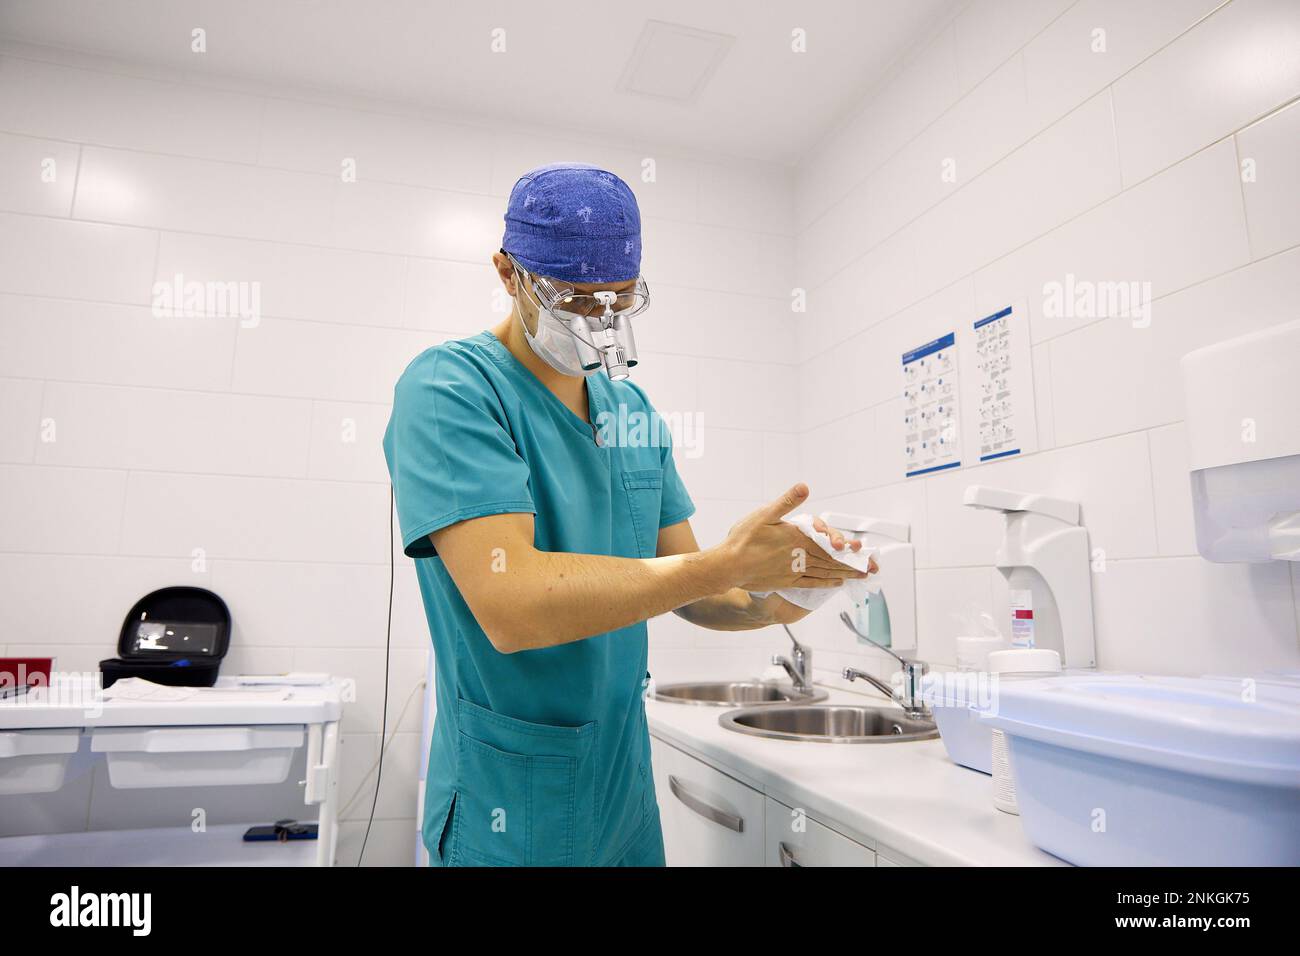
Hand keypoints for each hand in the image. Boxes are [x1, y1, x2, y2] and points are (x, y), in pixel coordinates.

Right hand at [718, 483, 871, 592]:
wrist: (728, 566)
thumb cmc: (742, 539)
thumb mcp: (764, 514)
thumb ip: (787, 502)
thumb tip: (804, 487)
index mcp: (796, 537)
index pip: (825, 541)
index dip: (844, 544)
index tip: (859, 548)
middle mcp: (799, 555)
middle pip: (829, 558)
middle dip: (850, 561)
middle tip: (868, 565)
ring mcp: (794, 570)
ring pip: (824, 571)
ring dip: (843, 572)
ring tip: (860, 574)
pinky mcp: (787, 581)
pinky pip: (811, 583)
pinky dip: (825, 582)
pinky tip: (836, 582)